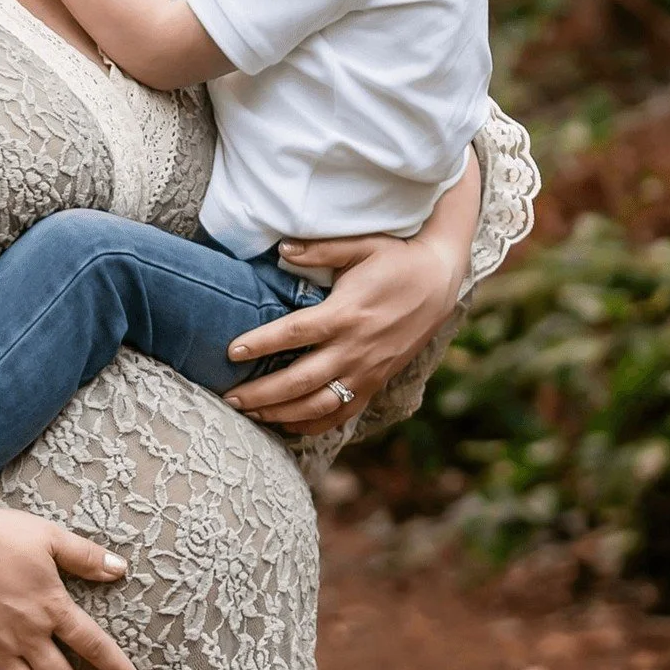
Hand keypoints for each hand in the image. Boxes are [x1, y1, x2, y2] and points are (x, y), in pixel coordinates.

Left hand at [221, 233, 458, 433]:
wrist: (440, 283)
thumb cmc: (396, 260)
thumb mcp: (361, 246)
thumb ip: (320, 249)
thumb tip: (281, 248)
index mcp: (346, 313)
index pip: (295, 333)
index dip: (262, 344)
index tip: (231, 351)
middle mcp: (355, 348)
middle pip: (301, 380)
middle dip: (262, 392)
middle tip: (229, 397)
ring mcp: (367, 371)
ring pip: (318, 404)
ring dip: (281, 412)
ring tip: (249, 412)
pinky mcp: (375, 382)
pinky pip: (341, 413)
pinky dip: (312, 424)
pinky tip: (286, 424)